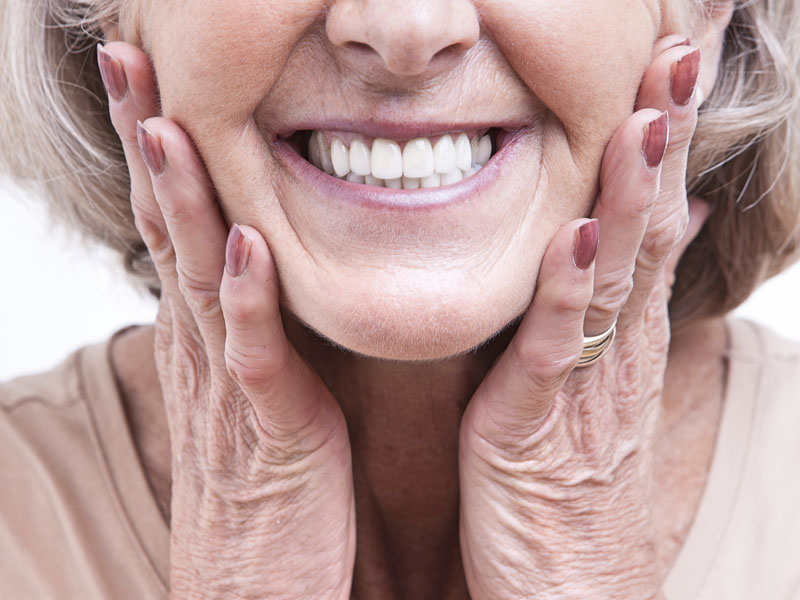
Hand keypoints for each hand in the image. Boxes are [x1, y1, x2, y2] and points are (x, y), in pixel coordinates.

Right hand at [98, 42, 354, 598]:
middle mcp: (205, 350)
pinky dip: (246, 300)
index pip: (175, 225)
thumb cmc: (268, 485)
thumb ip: (254, 327)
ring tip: (167, 124)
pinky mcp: (269, 434)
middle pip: (167, 231)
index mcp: (208, 335)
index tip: (152, 80)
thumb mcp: (255, 388)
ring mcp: (230, 390)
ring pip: (197, 279)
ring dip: (181, 201)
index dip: (159, 151)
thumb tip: (257, 265)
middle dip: (148, 143)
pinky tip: (243, 245)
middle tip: (130, 61)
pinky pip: (254, 357)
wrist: (257, 587)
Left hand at [458, 37, 705, 598]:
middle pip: (644, 230)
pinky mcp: (538, 425)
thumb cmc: (570, 486)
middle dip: (659, 143)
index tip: (666, 72)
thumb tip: (653, 235)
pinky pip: (556, 349)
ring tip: (647, 118)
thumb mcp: (597, 388)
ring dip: (631, 195)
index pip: (646, 222)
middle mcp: (612, 350)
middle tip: (676, 57)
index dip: (657, 146)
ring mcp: (582, 386)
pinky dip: (569, 291)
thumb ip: (613, 311)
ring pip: (614, 276)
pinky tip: (580, 236)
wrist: (566, 592)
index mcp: (618, 337)